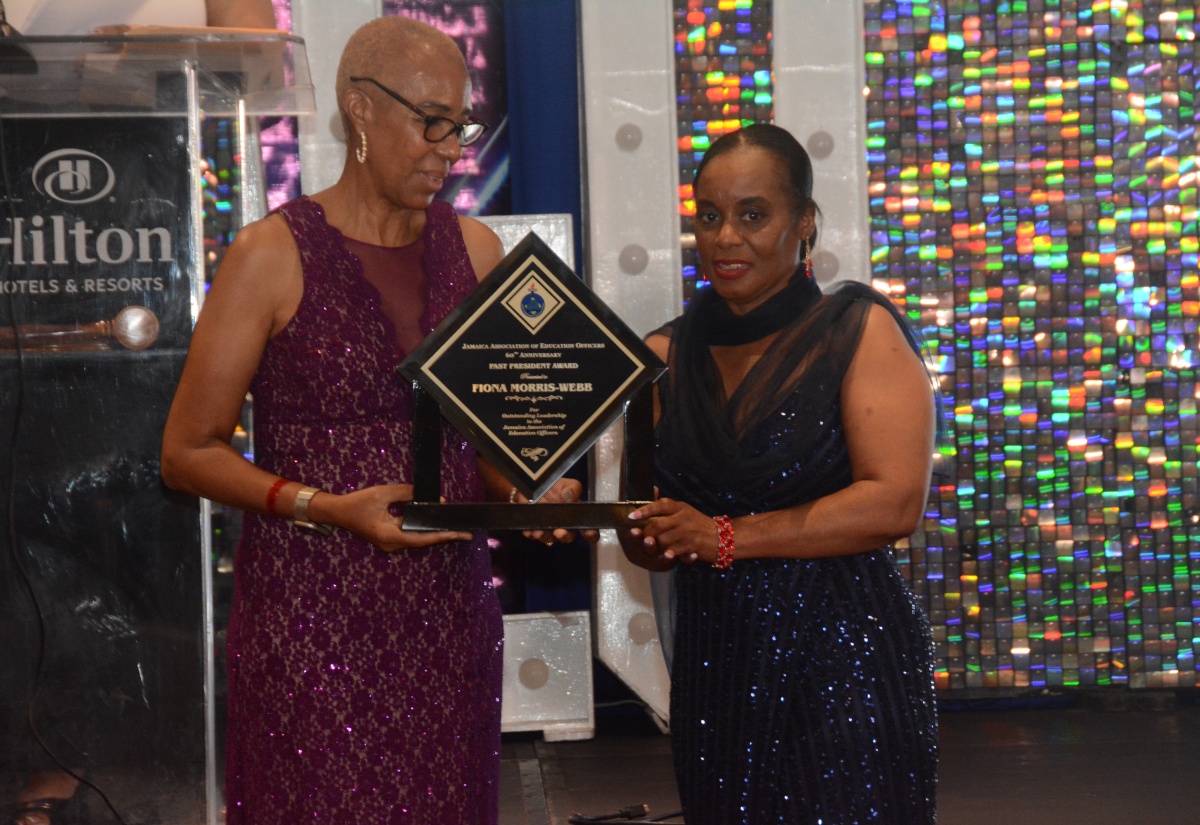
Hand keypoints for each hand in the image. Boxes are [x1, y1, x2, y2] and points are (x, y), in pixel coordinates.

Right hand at [315, 484, 472, 551]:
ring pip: (418, 539)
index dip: (442, 535)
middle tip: (466, 533)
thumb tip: (426, 495)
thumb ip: (405, 493)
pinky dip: (424, 530)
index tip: (459, 534)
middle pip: (423, 541)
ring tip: (456, 530)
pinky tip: (436, 525)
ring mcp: (390, 542)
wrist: (338, 512)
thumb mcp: (382, 493)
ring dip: (435, 534)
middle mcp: (392, 543)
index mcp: (390, 535)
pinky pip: (411, 535)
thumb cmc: (357, 503)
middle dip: (444, 536)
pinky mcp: (389, 538)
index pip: (422, 537)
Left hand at [516, 478, 596, 544]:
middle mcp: (563, 525)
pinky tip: (528, 530)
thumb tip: (570, 497)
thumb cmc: (554, 486)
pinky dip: (530, 534)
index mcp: (575, 516)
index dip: (590, 534)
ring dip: (545, 536)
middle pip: (567, 537)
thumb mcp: (566, 484)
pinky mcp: (533, 528)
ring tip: (539, 532)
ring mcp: (548, 528)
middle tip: (560, 532)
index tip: (589, 532)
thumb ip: (572, 489)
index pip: (587, 530)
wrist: (533, 485)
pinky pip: (532, 535)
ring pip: (549, 538)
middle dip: (564, 536)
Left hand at [627, 498, 715, 564]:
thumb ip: (666, 505)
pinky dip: (667, 555)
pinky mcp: (691, 546)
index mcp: (679, 507)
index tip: (631, 516)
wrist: (720, 537)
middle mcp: (682, 518)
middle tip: (641, 537)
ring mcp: (687, 532)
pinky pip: (673, 551)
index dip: (644, 510)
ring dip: (655, 546)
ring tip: (652, 547)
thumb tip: (652, 489)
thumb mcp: (683, 510)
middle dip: (646, 533)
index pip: (659, 505)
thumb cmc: (697, 523)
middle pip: (657, 525)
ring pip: (662, 540)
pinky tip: (665, 555)